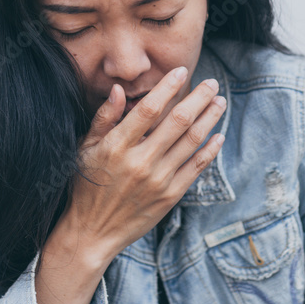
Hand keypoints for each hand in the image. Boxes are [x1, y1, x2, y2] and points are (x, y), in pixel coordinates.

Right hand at [60, 66, 226, 263]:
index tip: (181, 71)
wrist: (93, 232)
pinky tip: (218, 135)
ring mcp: (158, 180)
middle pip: (178, 122)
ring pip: (192, 142)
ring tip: (219, 102)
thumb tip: (119, 89)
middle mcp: (140, 162)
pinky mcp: (170, 196)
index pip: (148, 109)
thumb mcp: (85, 148)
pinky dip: (210, 150)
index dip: (167, 88)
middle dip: (198, 98)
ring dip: (209, 119)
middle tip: (211, 83)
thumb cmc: (86, 185)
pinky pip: (196, 167)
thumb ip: (104, 117)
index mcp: (117, 146)